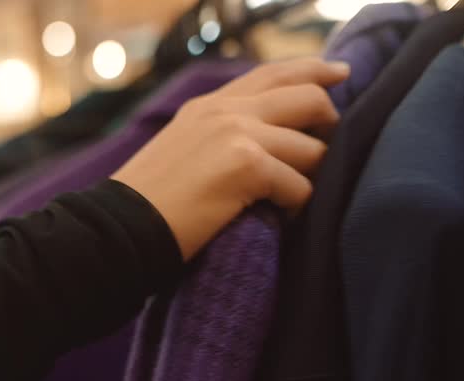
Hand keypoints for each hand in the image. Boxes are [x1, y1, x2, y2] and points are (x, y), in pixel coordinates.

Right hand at [112, 58, 348, 260]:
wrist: (122, 227)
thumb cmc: (151, 202)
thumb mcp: (183, 147)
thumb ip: (222, 131)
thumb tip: (271, 137)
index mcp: (209, 105)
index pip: (273, 73)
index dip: (314, 70)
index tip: (340, 72)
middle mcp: (226, 111)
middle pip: (307, 98)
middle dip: (330, 124)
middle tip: (330, 148)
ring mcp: (238, 134)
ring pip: (312, 149)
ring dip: (308, 179)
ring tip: (287, 200)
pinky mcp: (248, 167)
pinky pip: (300, 186)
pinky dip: (295, 208)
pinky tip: (278, 218)